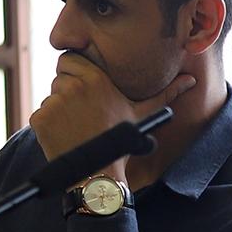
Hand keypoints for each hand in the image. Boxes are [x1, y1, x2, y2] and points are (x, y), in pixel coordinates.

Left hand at [30, 53, 196, 175]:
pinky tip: (66, 134)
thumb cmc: (123, 141)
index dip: (74, 69)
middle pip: (59, 76)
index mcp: (95, 79)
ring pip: (51, 96)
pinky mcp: (40, 119)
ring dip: (59, 107)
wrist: (98, 173)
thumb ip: (166, 94)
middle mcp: (71, 86)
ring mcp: (53, 103)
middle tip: (81, 110)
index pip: (69, 58)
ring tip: (76, 125)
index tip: (83, 85)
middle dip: (67, 89)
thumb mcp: (145, 115)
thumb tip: (191, 80)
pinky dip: (49, 123)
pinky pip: (41, 113)